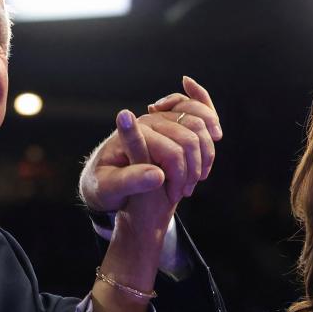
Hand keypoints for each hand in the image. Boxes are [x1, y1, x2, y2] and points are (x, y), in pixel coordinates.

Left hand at [79, 76, 221, 212]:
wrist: (104, 180)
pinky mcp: (171, 122)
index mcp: (131, 134)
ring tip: (192, 180)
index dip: (179, 178)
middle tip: (184, 192)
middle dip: (193, 169)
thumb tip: (158, 176)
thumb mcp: (109, 189)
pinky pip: (199, 114)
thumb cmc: (103, 186)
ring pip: (201, 124)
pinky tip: (207, 150)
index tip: (173, 197)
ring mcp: (161, 119)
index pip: (172, 153)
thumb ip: (131, 181)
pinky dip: (209, 130)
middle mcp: (148, 121)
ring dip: (205, 154)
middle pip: (190, 139)